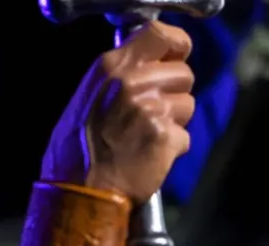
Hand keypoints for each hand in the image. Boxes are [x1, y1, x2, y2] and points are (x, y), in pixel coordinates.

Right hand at [41, 21, 195, 203]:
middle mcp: (134, 83)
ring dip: (175, 121)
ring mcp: (152, 110)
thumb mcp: (92, 93)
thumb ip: (122, 74)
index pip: (160, 35)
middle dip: (176, 92)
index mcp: (113, 66)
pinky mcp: (165, 138)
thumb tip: (150, 64)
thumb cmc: (81, 146)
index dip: (177, 46)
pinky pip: (185, 137)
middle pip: (183, 73)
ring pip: (187, 105)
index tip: (177, 56)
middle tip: (155, 112)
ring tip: (148, 135)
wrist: (82, 187)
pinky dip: (173, 148)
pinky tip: (152, 155)